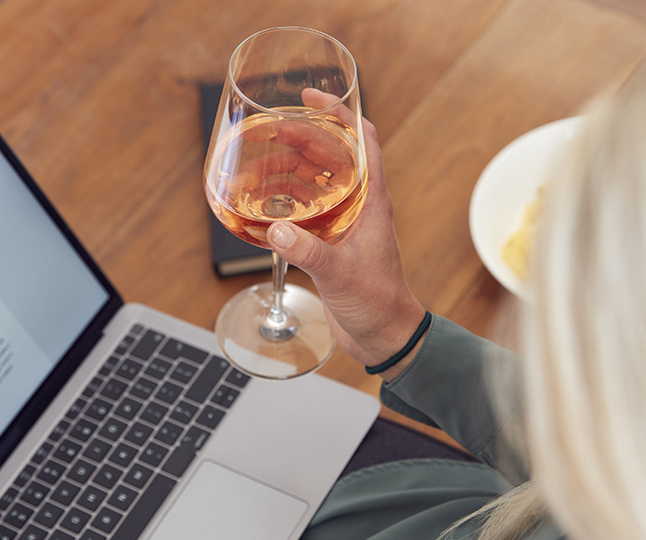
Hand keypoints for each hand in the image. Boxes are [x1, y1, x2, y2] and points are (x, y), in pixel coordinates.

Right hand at [266, 115, 425, 378]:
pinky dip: (285, 201)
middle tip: (271, 129)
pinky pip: (306, 211)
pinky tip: (263, 204)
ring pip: (316, 182)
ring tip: (260, 162)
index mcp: (373, 202)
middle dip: (302, 137)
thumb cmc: (377, 303)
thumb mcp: (340, 273)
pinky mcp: (331, 244)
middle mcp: (360, 206)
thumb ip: (309, 250)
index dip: (340, 114)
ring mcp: (346, 224)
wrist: (385, 336)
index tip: (311, 97)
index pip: (363, 141)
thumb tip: (276, 228)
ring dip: (290, 169)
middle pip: (332, 156)